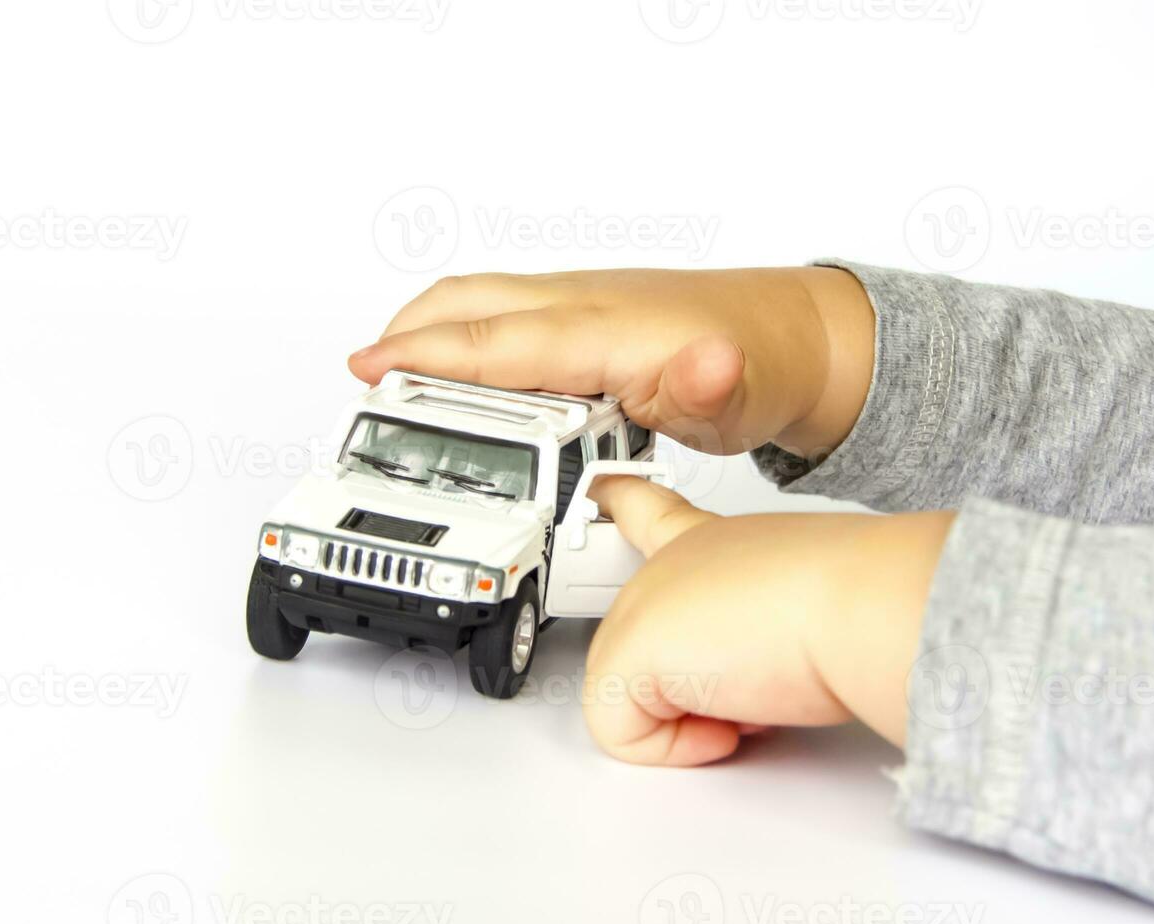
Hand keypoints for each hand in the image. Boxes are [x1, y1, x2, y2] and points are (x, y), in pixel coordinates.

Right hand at [350, 267, 875, 456]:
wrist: (793, 336)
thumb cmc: (759, 365)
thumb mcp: (740, 390)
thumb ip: (715, 383)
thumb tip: (711, 366)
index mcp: (601, 326)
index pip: (496, 343)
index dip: (427, 360)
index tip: (369, 371)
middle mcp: (579, 304)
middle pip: (468, 305)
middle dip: (405, 338)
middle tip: (361, 382)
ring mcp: (576, 304)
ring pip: (480, 303)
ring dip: (426, 330)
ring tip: (387, 377)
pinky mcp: (579, 315)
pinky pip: (502, 313)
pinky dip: (460, 332)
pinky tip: (455, 367)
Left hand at [580, 476, 954, 765]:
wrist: (862, 605)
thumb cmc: (856, 599)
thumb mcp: (797, 610)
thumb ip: (751, 634)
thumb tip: (740, 693)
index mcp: (713, 542)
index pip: (654, 514)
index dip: (626, 504)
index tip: (607, 492)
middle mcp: (670, 566)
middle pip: (638, 639)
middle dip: (692, 690)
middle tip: (757, 682)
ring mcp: (641, 602)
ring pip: (629, 694)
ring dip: (694, 720)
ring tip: (753, 694)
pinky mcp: (625, 652)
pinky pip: (618, 732)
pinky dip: (672, 748)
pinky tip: (725, 726)